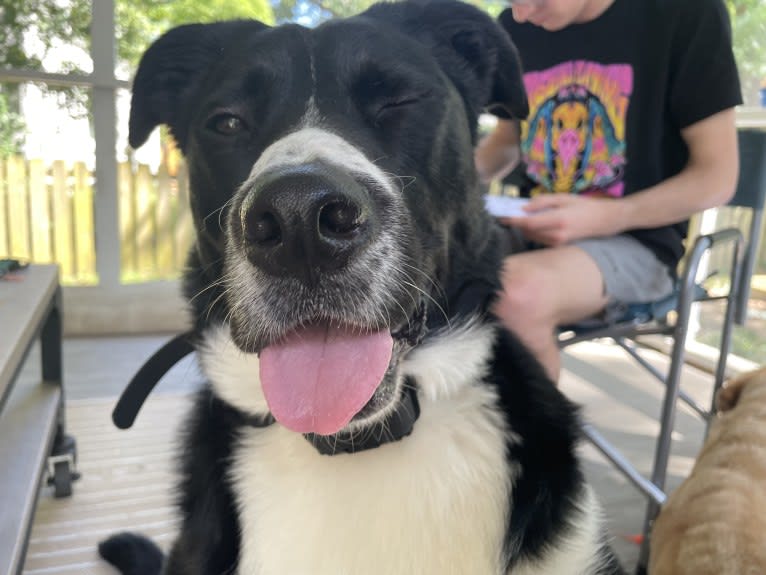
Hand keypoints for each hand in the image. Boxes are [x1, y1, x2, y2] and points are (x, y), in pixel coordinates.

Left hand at [499, 194, 626, 245]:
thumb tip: (523, 207)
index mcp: (558, 220)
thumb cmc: (583, 206)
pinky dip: (533, 232)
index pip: (528, 222)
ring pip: (532, 237)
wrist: (603, 221)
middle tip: (508, 214)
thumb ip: (542, 202)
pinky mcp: (558, 246)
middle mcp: (556, 235)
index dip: (513, 220)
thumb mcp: (563, 198)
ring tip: (522, 217)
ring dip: (524, 228)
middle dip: (516, 223)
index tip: (501, 216)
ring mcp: (557, 243)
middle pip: (527, 231)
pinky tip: (536, 223)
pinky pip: (539, 239)